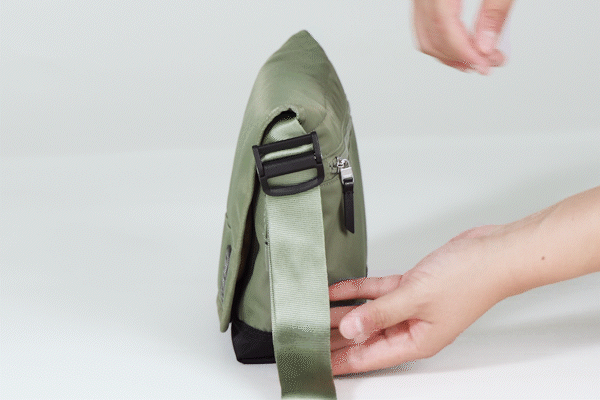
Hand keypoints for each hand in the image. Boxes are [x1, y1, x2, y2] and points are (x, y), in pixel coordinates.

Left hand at [329, 225, 503, 374]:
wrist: (494, 252)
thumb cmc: (470, 279)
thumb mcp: (415, 298)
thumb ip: (379, 314)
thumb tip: (349, 329)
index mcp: (416, 341)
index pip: (369, 357)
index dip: (342, 360)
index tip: (318, 362)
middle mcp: (412, 327)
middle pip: (365, 336)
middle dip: (337, 336)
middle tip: (309, 335)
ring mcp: (411, 307)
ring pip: (369, 313)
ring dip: (344, 311)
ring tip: (315, 312)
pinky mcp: (411, 287)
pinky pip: (377, 292)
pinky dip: (358, 291)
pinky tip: (337, 290)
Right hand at [412, 0, 513, 73]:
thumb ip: (494, 12)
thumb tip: (485, 46)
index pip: (445, 29)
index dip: (465, 53)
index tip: (484, 66)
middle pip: (432, 38)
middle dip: (461, 58)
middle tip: (488, 63)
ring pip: (425, 38)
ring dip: (450, 56)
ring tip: (477, 59)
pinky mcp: (427, 1)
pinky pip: (425, 29)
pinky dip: (443, 44)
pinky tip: (463, 47)